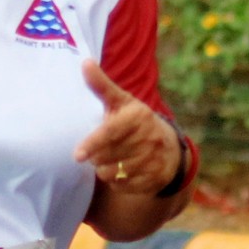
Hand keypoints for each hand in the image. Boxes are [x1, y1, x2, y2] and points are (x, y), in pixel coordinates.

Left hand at [74, 59, 182, 193]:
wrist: (170, 147)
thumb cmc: (136, 122)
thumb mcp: (122, 102)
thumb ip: (102, 86)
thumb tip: (84, 62)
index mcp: (139, 116)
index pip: (111, 132)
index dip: (93, 144)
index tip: (78, 155)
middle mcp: (149, 138)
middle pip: (106, 156)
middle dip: (96, 156)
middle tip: (99, 150)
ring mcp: (153, 160)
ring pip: (112, 173)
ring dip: (104, 169)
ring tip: (109, 159)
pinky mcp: (154, 179)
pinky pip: (122, 186)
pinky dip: (116, 181)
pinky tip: (121, 171)